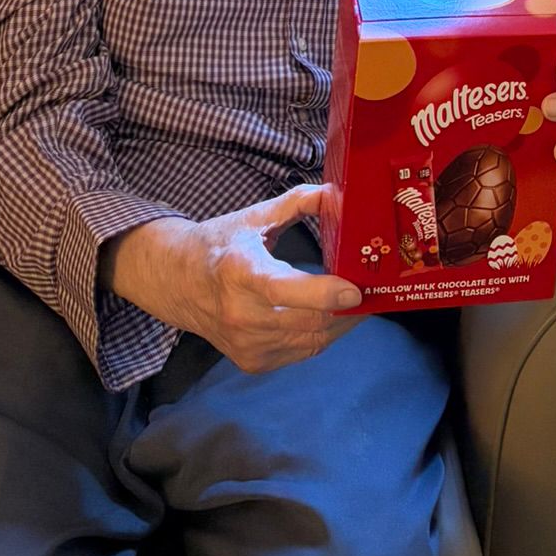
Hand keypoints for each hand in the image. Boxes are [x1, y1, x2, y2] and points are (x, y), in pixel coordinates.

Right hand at [100, 184, 361, 372]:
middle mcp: (240, 314)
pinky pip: (301, 351)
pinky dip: (323, 334)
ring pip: (310, 340)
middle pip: (307, 320)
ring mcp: (245, 344)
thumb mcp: (255, 216)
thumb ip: (298, 202)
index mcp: (239, 272)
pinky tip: (334, 315)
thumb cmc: (221, 243)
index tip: (356, 288)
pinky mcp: (252, 362)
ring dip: (341, 323)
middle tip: (376, 290)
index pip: (284, 290)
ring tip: (362, 301)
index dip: (323, 293)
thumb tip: (338, 193)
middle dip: (348, 309)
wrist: (178, 283)